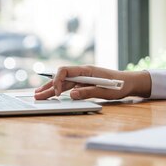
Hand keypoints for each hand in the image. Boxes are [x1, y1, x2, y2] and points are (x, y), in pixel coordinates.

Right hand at [34, 65, 151, 99]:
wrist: (129, 83)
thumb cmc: (119, 86)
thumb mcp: (105, 91)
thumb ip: (88, 92)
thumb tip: (70, 95)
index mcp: (86, 70)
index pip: (65, 71)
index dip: (58, 80)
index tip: (57, 93)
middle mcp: (82, 73)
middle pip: (61, 78)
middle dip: (48, 86)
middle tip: (36, 95)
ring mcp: (82, 78)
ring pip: (63, 83)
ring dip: (51, 89)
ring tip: (38, 94)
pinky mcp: (84, 84)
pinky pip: (69, 87)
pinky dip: (59, 91)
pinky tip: (51, 94)